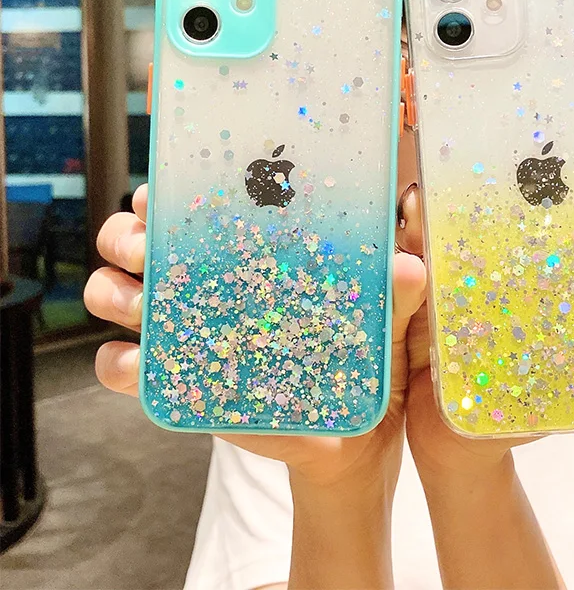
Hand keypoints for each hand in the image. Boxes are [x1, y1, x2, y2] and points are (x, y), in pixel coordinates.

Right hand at [84, 184, 426, 489]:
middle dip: (125, 234)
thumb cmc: (362, 362)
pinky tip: (134, 360)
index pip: (194, 207)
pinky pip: (123, 367)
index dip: (167, 192)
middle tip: (146, 245)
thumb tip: (410, 266)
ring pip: (116, 293)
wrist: (348, 439)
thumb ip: (396, 293)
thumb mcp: (382, 322)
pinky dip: (115, 362)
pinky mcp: (177, 381)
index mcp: (247, 255)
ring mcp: (184, 330)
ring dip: (110, 290)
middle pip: (137, 241)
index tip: (162, 188)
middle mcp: (205, 283)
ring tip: (135, 300)